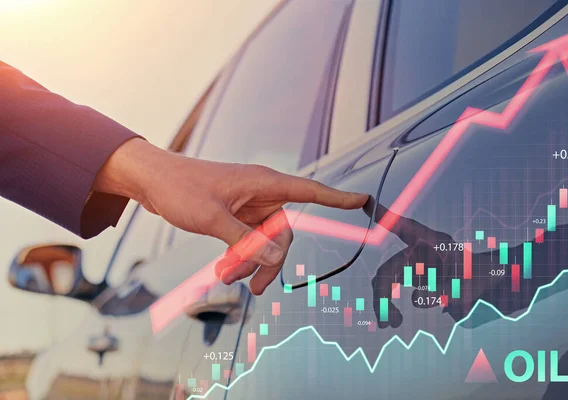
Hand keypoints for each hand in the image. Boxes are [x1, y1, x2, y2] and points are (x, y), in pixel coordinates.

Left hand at [94, 138, 367, 293]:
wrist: (153, 181)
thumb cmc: (181, 189)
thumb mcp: (212, 217)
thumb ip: (245, 240)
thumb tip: (276, 259)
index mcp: (263, 183)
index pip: (310, 191)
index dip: (337, 198)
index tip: (362, 199)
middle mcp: (261, 194)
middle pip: (284, 232)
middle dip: (270, 259)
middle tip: (253, 285)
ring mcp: (249, 205)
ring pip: (266, 241)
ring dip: (252, 262)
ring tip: (227, 277)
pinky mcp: (237, 214)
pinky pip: (250, 240)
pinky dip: (243, 256)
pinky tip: (228, 269)